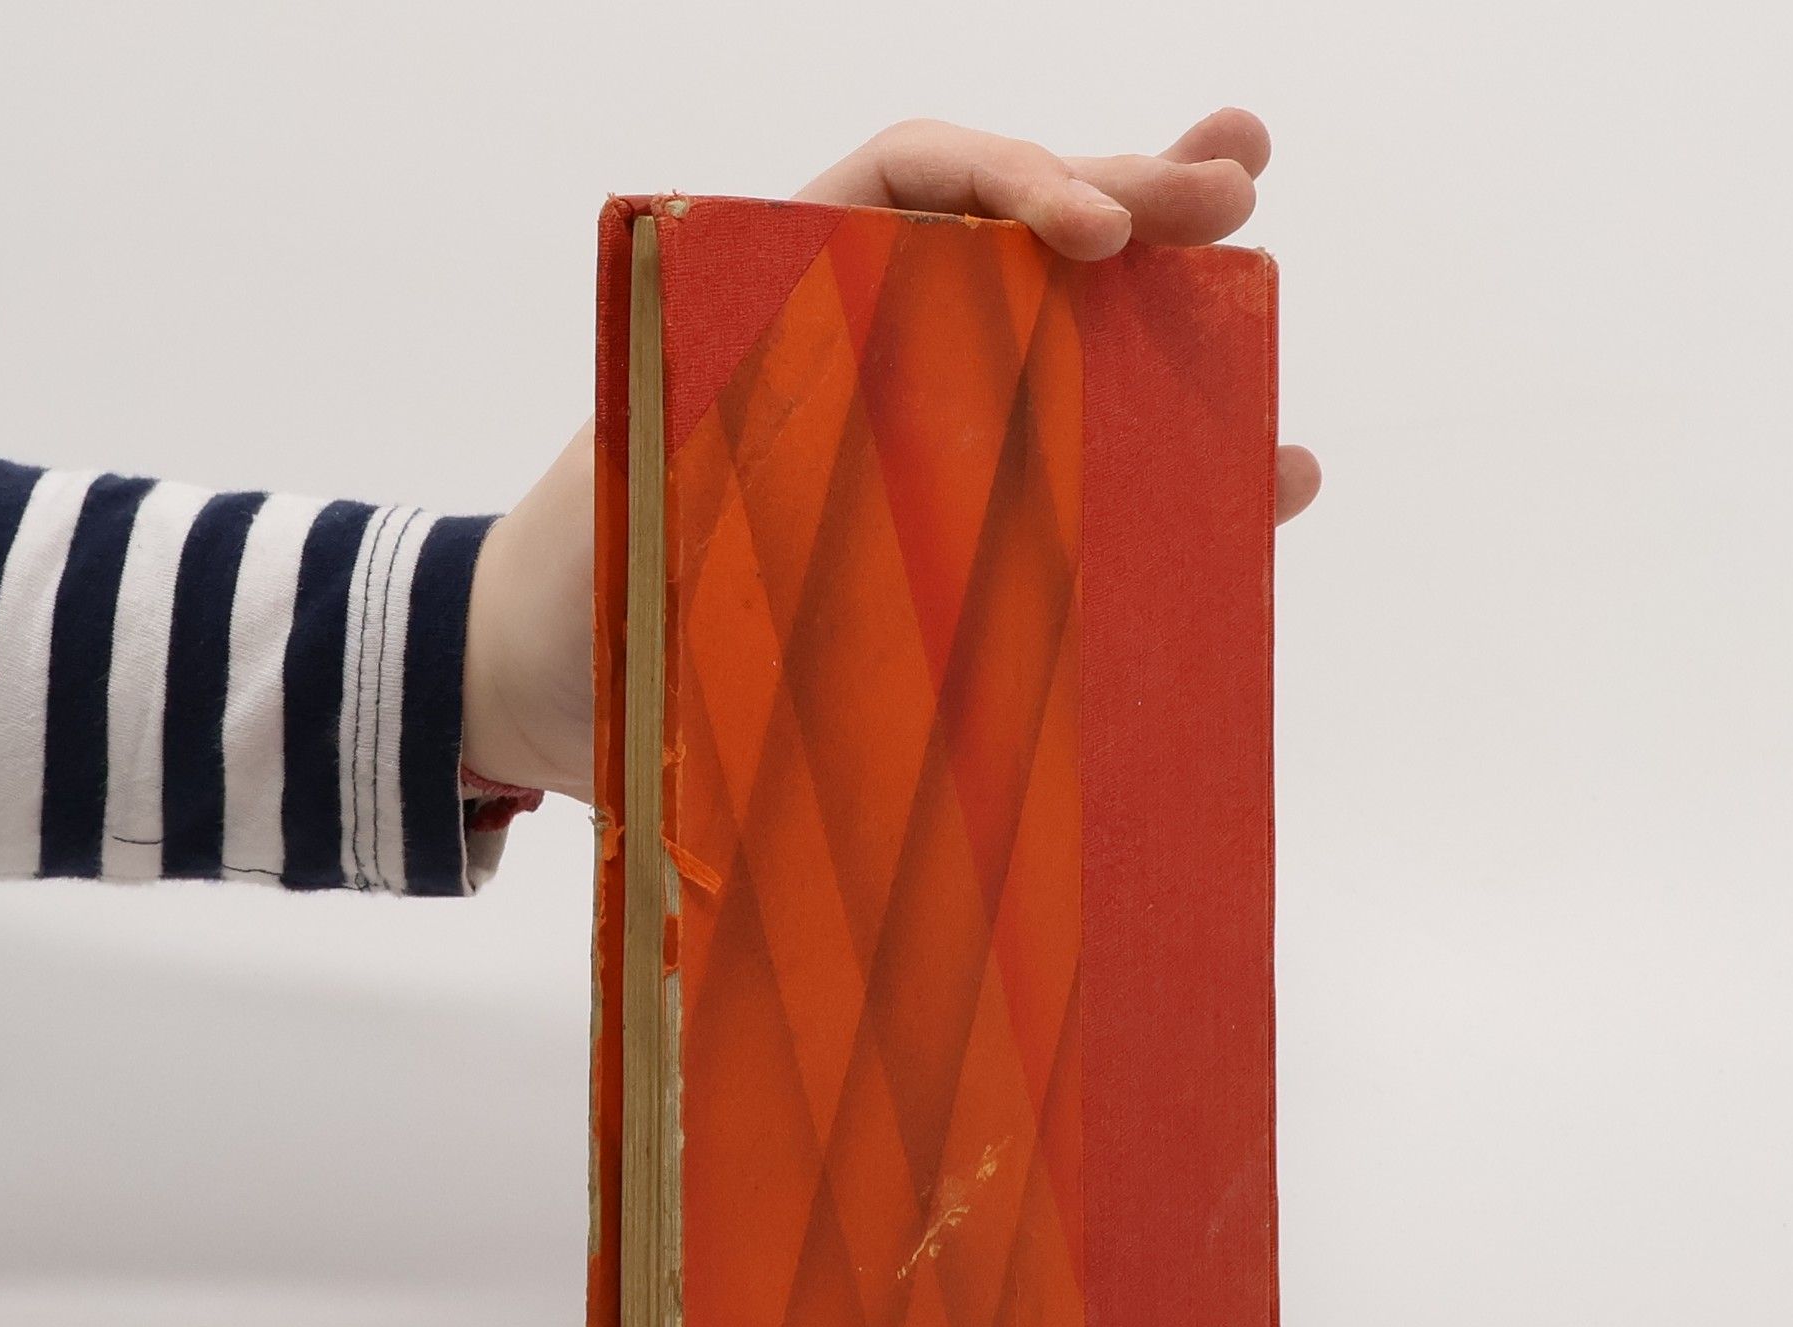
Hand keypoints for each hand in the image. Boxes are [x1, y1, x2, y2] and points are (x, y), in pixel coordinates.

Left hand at [462, 111, 1321, 801]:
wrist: (536, 684)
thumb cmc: (571, 593)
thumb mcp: (633, 517)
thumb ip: (710, 483)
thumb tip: (812, 510)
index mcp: (776, 304)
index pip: (907, 188)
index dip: (1009, 185)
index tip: (1092, 236)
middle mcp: (855, 351)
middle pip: (1005, 244)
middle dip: (1125, 196)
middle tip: (1238, 176)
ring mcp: (906, 438)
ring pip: (1050, 350)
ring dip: (1158, 315)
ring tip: (1256, 276)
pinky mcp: (937, 531)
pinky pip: (1056, 481)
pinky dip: (1147, 466)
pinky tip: (1244, 474)